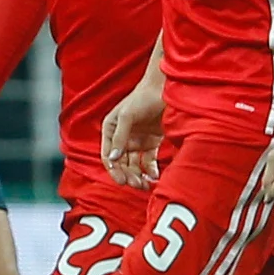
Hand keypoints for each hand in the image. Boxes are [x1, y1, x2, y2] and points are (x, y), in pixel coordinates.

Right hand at [101, 73, 162, 189]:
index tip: (122, 181)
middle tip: (137, 185)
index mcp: (111, 130)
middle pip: (121, 163)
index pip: (108, 156)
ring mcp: (137, 141)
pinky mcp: (152, 142)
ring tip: (145, 185)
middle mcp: (122, 137)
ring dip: (138, 176)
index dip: (114, 170)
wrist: (165, 89)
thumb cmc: (142, 98)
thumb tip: (113, 159)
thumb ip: (120, 137)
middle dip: (127, 175)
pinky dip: (150, 171)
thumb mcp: (127, 116)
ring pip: (134, 165)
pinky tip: (154, 176)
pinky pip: (148, 161)